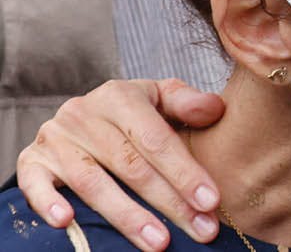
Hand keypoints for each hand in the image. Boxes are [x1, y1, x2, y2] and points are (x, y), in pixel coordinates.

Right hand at [16, 79, 225, 251]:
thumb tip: (215, 109)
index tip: (211, 201)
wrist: (82, 115)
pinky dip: (49, 203)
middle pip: (131, 165)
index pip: (157, 139)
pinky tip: (68, 222)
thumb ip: (187, 102)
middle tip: (200, 229)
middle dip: (169, 202)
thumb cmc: (133, 112)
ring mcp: (56, 139)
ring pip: (93, 182)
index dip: (185, 171)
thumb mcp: (160, 98)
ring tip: (159, 242)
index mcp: (119, 97)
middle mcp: (84, 115)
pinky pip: (34, 184)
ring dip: (127, 216)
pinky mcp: (32, 161)